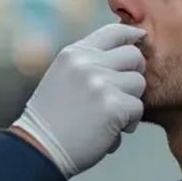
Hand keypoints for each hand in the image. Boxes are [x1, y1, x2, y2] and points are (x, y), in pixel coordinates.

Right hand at [11, 23, 146, 176]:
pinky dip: (129, 123)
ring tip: (110, 117)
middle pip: (134, 56)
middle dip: (134, 75)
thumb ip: (89, 62)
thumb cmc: (52, 120)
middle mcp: (87, 63)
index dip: (132, 35)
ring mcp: (100, 82)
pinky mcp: (113, 105)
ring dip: (131, 102)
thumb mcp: (62, 77)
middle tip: (121, 94)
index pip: (114, 31)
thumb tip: (129, 50)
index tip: (141, 40)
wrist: (40, 149)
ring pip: (139, 83)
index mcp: (74, 53)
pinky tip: (110, 132)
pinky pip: (138, 108)